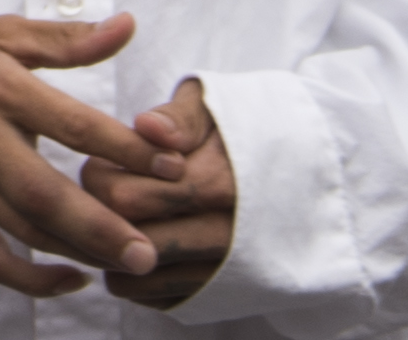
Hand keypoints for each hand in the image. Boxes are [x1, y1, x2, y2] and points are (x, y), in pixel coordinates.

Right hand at [0, 15, 181, 293]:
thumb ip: (66, 39)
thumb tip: (127, 26)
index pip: (69, 122)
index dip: (124, 146)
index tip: (173, 164)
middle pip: (42, 193)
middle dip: (99, 226)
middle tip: (150, 249)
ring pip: (23, 231)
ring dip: (80, 252)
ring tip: (132, 263)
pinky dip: (32, 280)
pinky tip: (75, 279)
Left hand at [81, 80, 235, 309]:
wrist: (309, 183)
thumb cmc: (244, 133)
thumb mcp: (217, 106)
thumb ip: (179, 118)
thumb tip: (148, 127)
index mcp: (217, 185)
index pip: (126, 197)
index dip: (99, 179)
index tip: (100, 164)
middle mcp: (223, 237)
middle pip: (130, 239)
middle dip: (101, 216)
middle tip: (100, 196)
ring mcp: (225, 273)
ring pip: (141, 278)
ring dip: (114, 252)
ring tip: (114, 220)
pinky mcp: (224, 296)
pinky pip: (161, 299)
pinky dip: (138, 280)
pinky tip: (137, 249)